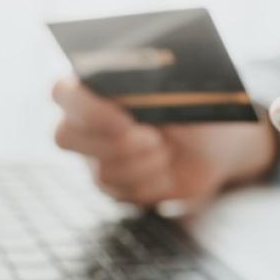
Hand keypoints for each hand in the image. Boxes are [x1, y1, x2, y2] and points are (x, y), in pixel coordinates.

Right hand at [52, 78, 277, 205]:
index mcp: (96, 87)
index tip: (126, 120)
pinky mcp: (113, 186)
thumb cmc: (196, 106)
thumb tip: (138, 93)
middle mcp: (86, 122)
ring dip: (143, 164)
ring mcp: (96, 156)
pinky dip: (151, 184)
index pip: (64, 93)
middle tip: (154, 139)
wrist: (216, 145)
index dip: (88, 109)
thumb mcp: (180, 90)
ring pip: (99, 170)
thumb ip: (153, 87)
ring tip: (167, 151)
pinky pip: (118, 193)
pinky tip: (167, 172)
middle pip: (66, 136)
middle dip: (116, 143)